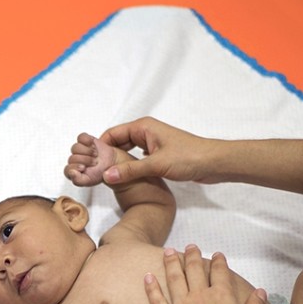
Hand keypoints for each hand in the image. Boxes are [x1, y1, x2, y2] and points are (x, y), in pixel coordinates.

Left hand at [64, 133, 113, 186]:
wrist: (114, 164)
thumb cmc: (102, 173)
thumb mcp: (90, 181)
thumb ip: (78, 180)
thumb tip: (71, 173)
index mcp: (74, 172)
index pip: (67, 170)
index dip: (75, 168)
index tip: (84, 168)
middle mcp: (76, 161)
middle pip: (72, 158)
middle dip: (85, 160)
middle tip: (94, 162)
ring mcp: (80, 150)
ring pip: (75, 148)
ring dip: (87, 151)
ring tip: (95, 155)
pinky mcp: (86, 141)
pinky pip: (81, 137)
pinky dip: (87, 140)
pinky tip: (92, 144)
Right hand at [99, 117, 217, 185]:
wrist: (214, 163)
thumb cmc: (189, 157)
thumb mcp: (156, 164)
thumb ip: (130, 170)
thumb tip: (107, 175)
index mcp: (143, 127)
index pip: (112, 133)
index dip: (99, 147)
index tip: (88, 161)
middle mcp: (145, 132)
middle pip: (117, 142)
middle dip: (106, 155)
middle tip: (94, 171)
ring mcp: (151, 144)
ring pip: (126, 151)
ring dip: (117, 161)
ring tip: (104, 174)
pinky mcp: (157, 155)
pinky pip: (136, 158)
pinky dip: (128, 165)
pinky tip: (123, 176)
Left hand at [144, 246, 266, 303]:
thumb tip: (260, 290)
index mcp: (222, 296)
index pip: (220, 272)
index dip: (218, 262)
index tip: (217, 255)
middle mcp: (200, 297)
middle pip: (195, 270)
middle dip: (192, 256)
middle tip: (189, 246)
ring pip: (174, 279)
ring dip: (171, 263)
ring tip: (168, 252)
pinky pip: (157, 301)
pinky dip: (151, 288)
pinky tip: (147, 276)